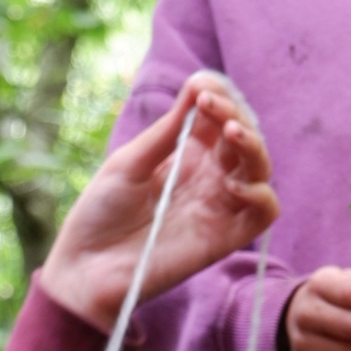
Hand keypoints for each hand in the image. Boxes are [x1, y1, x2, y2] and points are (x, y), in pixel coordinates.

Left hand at [41, 71, 277, 331]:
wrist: (86, 266)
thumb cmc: (101, 212)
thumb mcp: (130, 162)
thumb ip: (167, 130)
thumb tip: (197, 85)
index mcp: (186, 153)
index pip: (219, 117)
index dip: (219, 98)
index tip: (201, 88)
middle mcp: (209, 176)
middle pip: (244, 138)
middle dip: (235, 115)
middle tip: (211, 106)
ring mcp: (220, 205)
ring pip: (261, 169)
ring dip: (254, 146)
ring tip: (231, 134)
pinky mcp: (226, 237)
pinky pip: (264, 212)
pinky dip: (260, 193)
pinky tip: (233, 183)